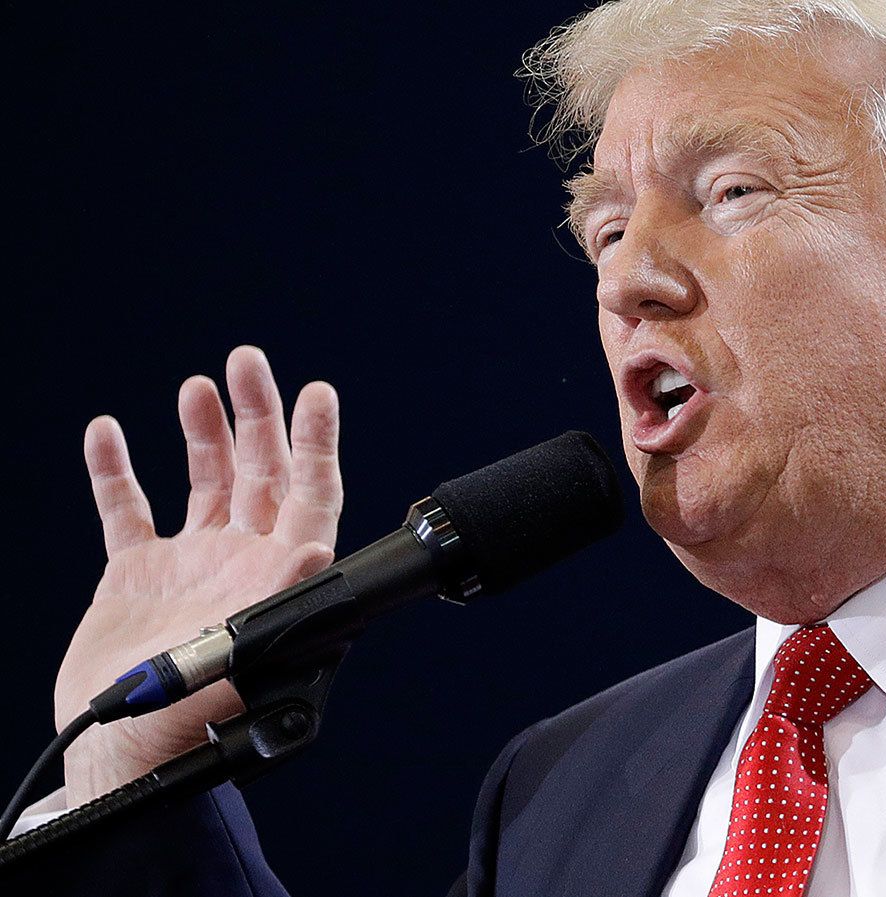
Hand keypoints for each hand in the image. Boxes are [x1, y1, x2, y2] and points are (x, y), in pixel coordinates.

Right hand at [54, 346, 342, 805]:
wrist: (123, 753)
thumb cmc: (197, 717)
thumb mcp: (253, 653)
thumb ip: (285, 597)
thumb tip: (319, 548)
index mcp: (278, 572)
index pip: (312, 491)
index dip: (316, 442)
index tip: (316, 393)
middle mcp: (241, 558)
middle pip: (260, 470)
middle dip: (257, 415)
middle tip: (248, 361)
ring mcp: (190, 563)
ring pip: (204, 481)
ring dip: (204, 432)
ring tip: (198, 387)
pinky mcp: (135, 575)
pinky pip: (127, 510)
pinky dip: (115, 472)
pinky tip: (108, 434)